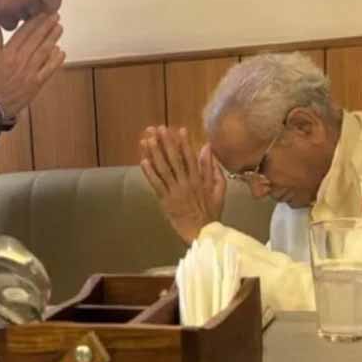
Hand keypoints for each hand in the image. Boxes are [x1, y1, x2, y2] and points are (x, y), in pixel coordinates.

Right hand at [0, 13, 64, 114]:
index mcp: (9, 52)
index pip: (25, 33)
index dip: (35, 22)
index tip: (42, 14)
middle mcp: (22, 59)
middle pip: (37, 40)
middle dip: (47, 26)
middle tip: (55, 16)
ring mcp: (31, 72)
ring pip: (44, 52)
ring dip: (53, 39)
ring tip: (59, 28)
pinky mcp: (36, 83)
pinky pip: (48, 70)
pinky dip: (55, 61)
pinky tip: (61, 52)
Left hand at [139, 126, 225, 243]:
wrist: (203, 232)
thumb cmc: (211, 211)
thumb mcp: (219, 188)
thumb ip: (213, 168)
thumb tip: (207, 148)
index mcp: (199, 179)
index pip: (190, 157)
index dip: (184, 142)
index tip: (179, 129)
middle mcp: (186, 183)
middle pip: (174, 159)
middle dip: (165, 143)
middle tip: (158, 129)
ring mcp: (174, 191)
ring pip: (163, 169)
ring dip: (154, 153)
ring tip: (147, 140)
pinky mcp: (165, 200)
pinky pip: (156, 184)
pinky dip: (149, 173)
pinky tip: (143, 161)